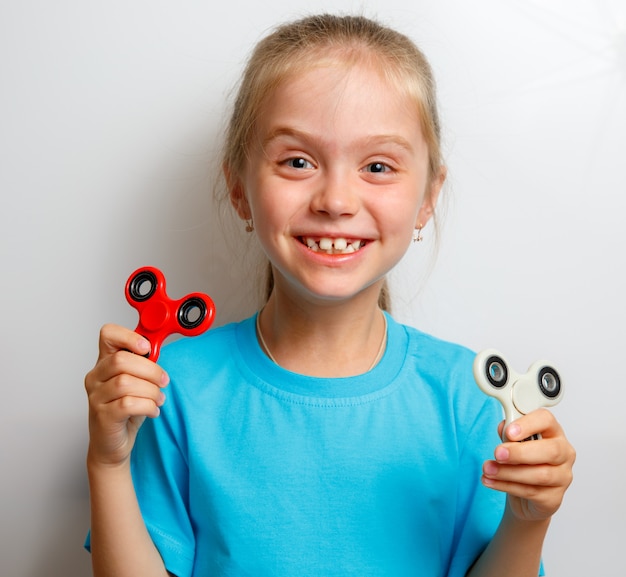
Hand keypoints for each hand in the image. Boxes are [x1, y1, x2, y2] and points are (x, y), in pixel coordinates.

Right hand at [85, 324, 168, 468]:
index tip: (147, 347)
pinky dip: (147, 406)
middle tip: (163, 381)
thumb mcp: (136, 382)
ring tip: (158, 399)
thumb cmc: (126, 411)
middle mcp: (95, 377)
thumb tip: (157, 349)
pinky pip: (128, 404)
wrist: (112, 444)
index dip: (128, 336)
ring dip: (151, 391)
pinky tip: (152, 410)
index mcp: (104, 362)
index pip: (107, 335)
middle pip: (122, 361)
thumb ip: (143, 364)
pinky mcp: (102, 416)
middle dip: (150, 370)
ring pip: (126, 383)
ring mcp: (96, 397)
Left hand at [482, 408, 575, 521]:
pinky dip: (506, 485)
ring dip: (508, 472)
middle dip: (520, 452)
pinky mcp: (553, 498)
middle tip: (497, 453)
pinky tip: (490, 481)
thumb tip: (503, 427)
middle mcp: (564, 453)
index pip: (546, 420)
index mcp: (553, 432)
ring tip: (487, 469)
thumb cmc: (523, 460)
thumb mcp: (513, 442)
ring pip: (540, 475)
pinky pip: (530, 492)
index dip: (528, 425)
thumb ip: (509, 433)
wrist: (526, 495)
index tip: (509, 432)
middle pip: (550, 451)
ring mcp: (562, 477)